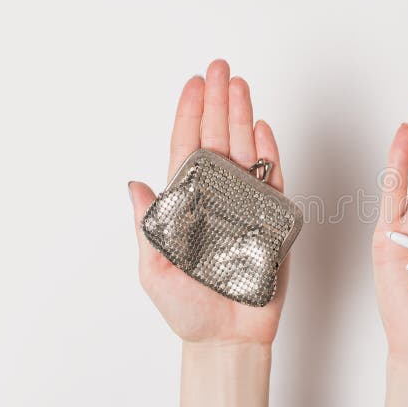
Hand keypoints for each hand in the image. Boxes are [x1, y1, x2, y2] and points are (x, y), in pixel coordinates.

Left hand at [129, 59, 287, 344]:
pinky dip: (270, 154)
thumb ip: (148, 225)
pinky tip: (263, 128)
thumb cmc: (188, 310)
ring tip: (241, 85)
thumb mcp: (154, 270)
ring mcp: (246, 206)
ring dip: (243, 117)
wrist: (227, 338)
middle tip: (221, 68)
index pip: (186, 149)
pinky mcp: (272, 220)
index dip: (189, 115)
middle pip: (217, 140)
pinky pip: (274, 180)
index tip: (194, 83)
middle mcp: (217, 197)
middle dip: (218, 102)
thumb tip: (134, 183)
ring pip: (246, 152)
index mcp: (188, 204)